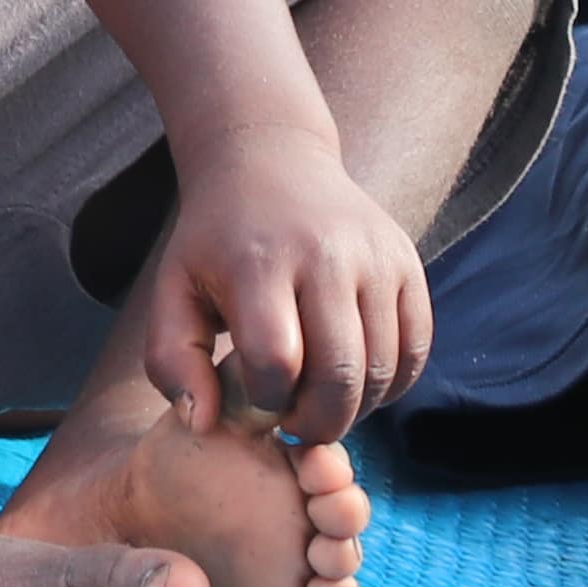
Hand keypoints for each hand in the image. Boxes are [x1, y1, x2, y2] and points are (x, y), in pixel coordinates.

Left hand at [140, 124, 431, 439]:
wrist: (272, 161)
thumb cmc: (215, 241)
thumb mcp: (172, 289)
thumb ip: (171, 361)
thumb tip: (206, 425)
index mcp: (261, 262)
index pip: (277, 362)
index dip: (264, 400)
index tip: (251, 397)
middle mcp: (328, 255)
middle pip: (339, 375)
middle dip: (316, 421)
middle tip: (293, 423)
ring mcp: (376, 258)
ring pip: (382, 370)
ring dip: (354, 408)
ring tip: (318, 400)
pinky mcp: (407, 263)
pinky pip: (416, 350)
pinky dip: (390, 383)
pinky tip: (355, 381)